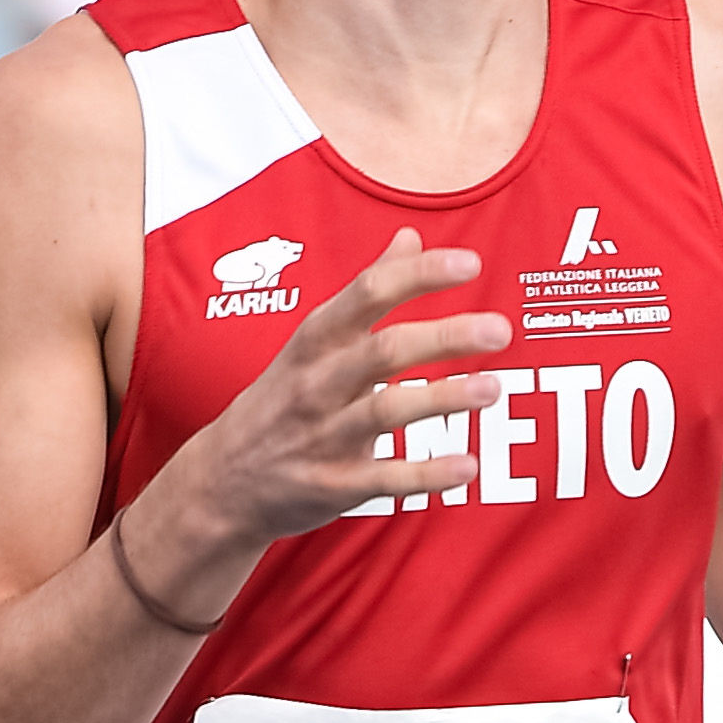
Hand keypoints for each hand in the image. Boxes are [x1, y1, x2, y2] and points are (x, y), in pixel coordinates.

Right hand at [132, 229, 511, 614]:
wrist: (222, 481)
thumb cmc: (281, 400)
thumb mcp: (312, 341)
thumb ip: (365, 292)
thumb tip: (410, 237)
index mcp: (315, 340)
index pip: (368, 294)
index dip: (420, 276)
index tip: (470, 264)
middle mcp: (316, 383)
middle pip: (385, 350)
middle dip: (445, 337)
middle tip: (501, 330)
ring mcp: (321, 436)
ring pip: (386, 412)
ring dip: (442, 398)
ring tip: (492, 388)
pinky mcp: (330, 486)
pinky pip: (383, 480)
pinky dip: (426, 475)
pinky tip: (468, 466)